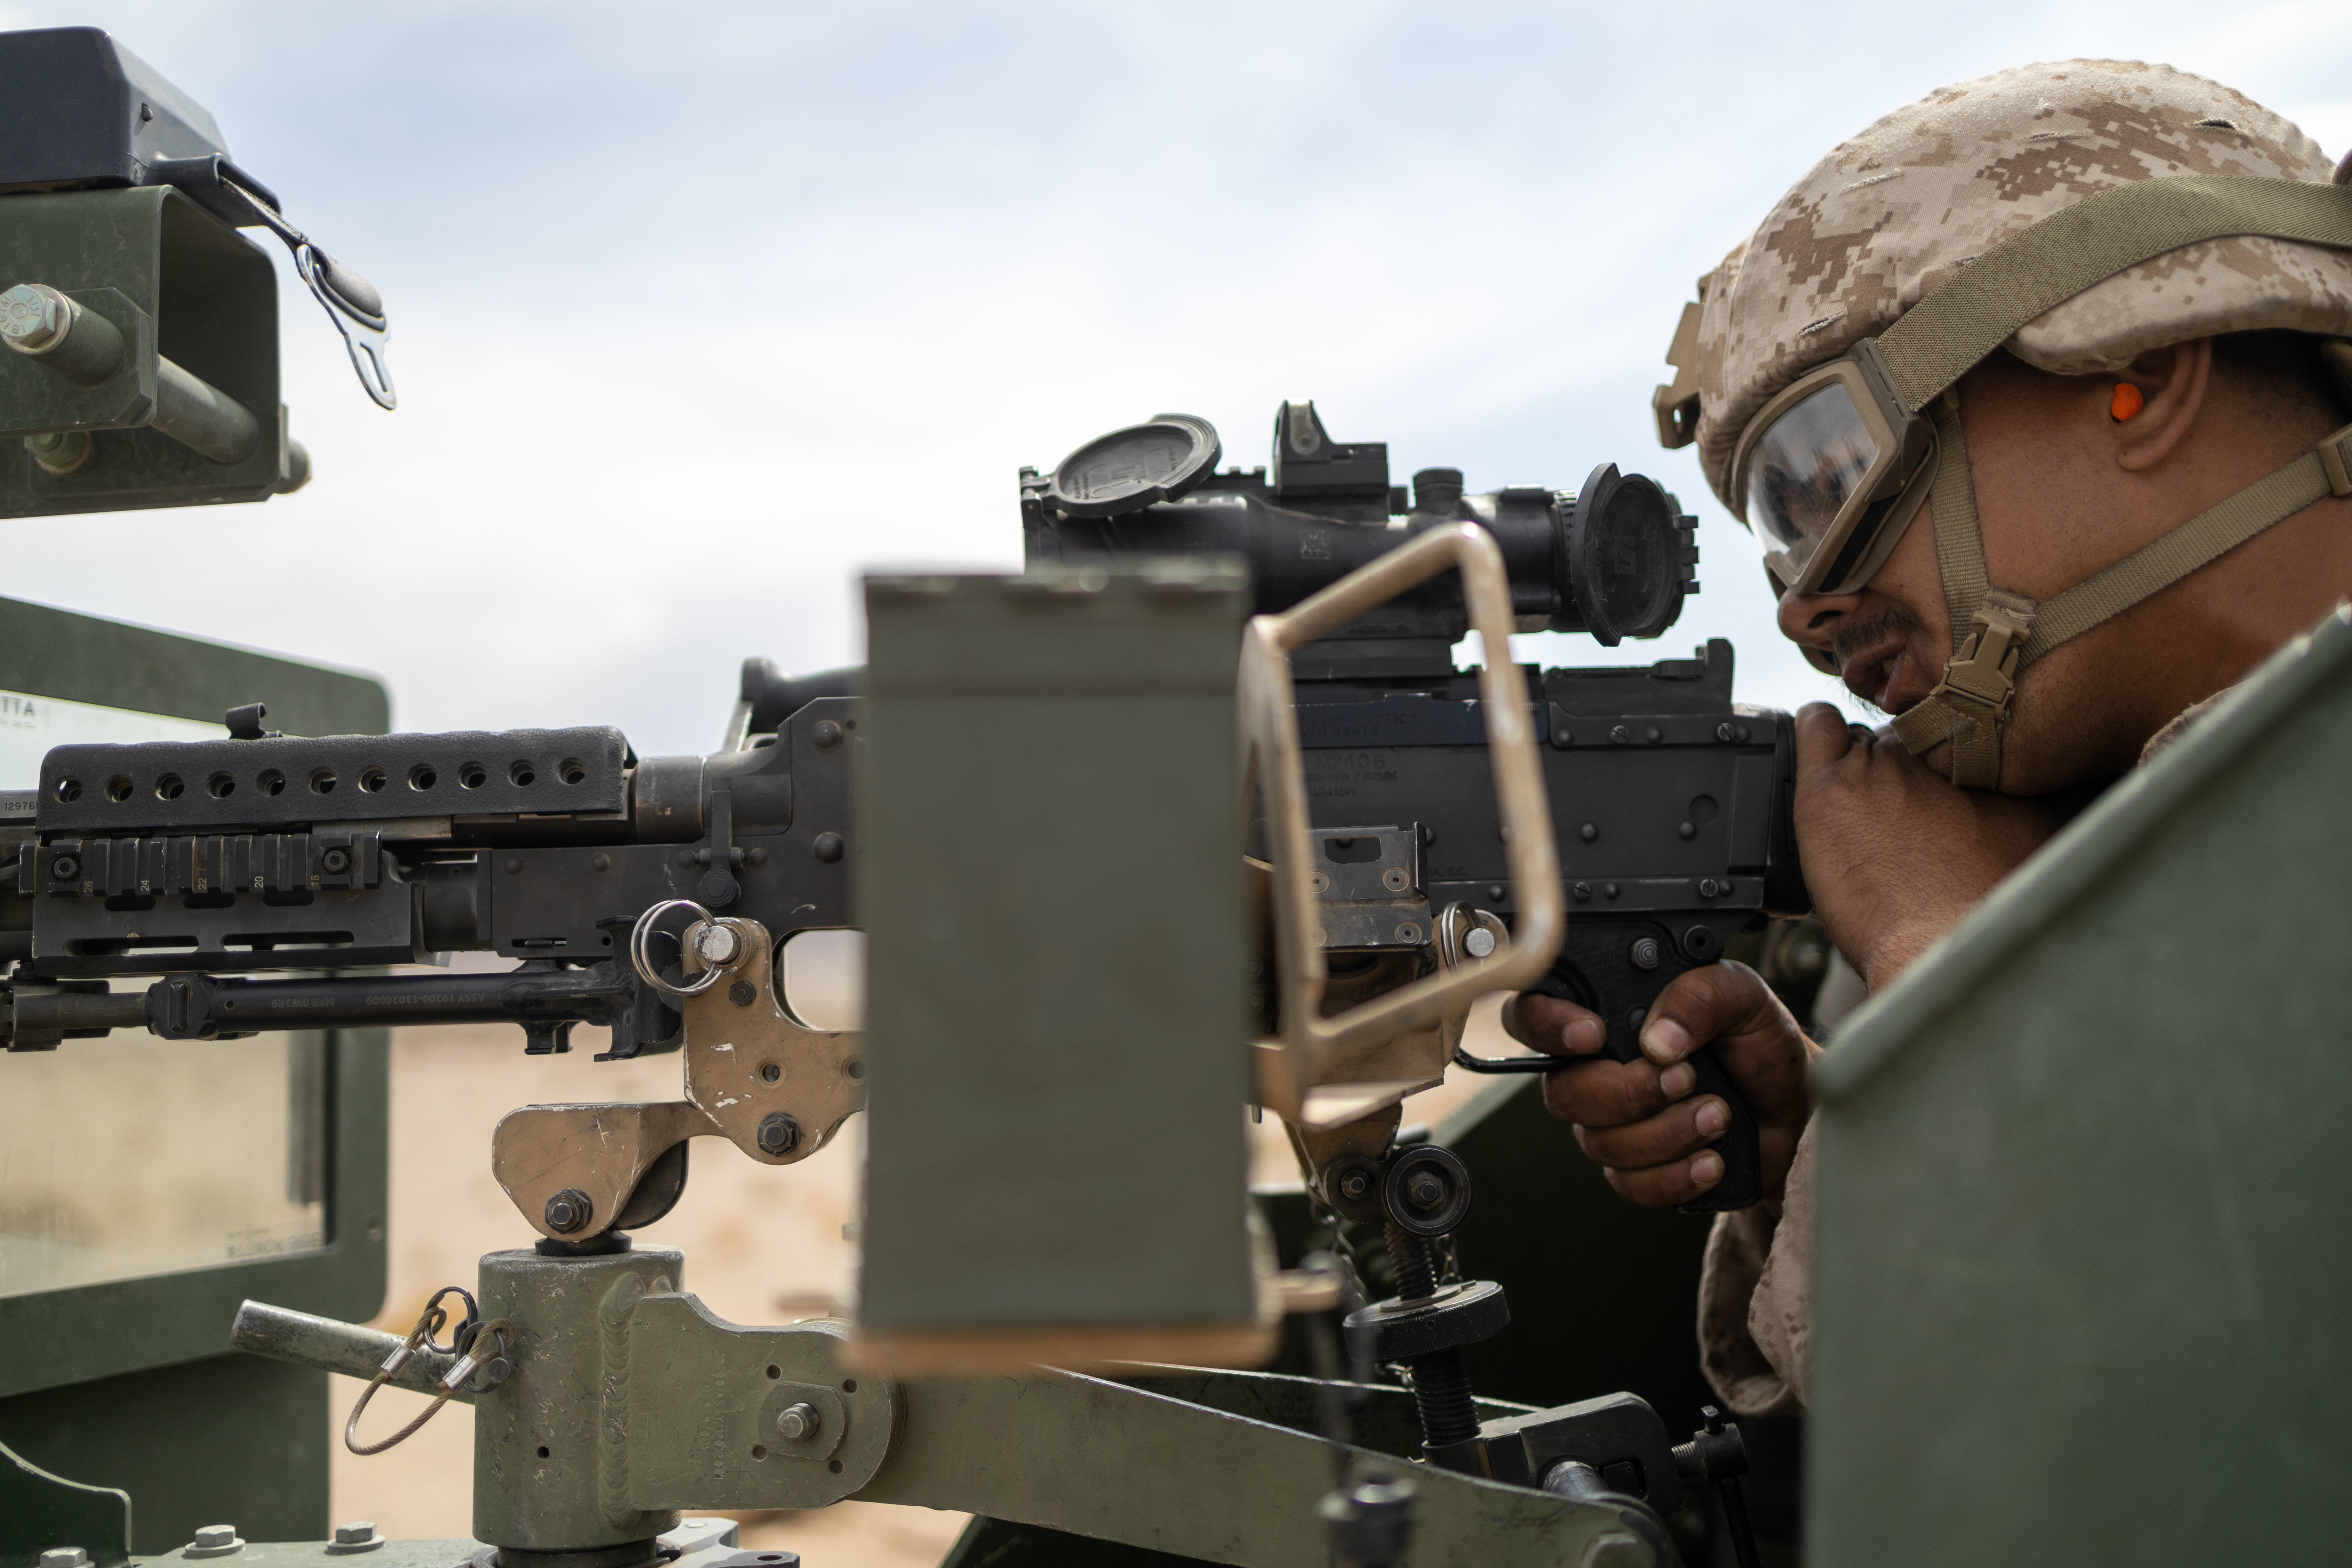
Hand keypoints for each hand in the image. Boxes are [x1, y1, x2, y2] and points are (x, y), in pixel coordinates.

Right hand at [1503, 961, 1817, 1208]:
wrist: (1798, 1114)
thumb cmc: (1763, 1051)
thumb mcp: (1746, 1001)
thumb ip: (1702, 995)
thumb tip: (1658, 1038)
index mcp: (1611, 1015)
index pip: (1536, 1014)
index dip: (1546, 1026)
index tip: (1594, 1036)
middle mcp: (1600, 1070)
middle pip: (1564, 1092)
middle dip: (1628, 1092)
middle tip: (1686, 1078)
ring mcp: (1614, 1124)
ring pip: (1599, 1143)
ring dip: (1665, 1134)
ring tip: (1718, 1114)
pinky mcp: (1638, 1170)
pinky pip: (1629, 1184)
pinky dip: (1674, 1176)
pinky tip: (1711, 1159)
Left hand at [1794, 704, 2066, 986]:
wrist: (1947, 941)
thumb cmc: (1990, 902)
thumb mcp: (2039, 834)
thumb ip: (2029, 798)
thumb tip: (2034, 787)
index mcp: (1979, 752)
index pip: (1947, 734)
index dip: (1936, 771)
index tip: (1932, 803)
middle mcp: (1928, 745)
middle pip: (1902, 739)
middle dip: (1898, 774)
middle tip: (1896, 825)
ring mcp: (1877, 761)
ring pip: (1858, 738)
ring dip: (1858, 771)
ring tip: (1861, 821)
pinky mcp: (1828, 784)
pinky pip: (1814, 726)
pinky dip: (1814, 735)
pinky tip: (1820, 766)